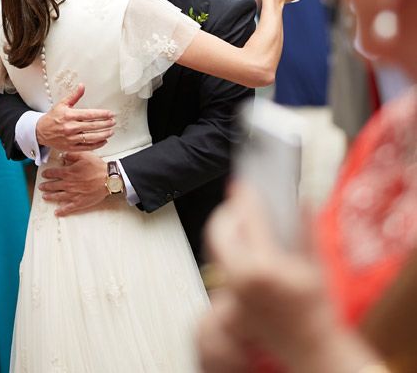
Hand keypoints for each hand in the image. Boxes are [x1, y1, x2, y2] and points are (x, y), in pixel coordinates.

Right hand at [36, 84, 114, 151]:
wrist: (40, 132)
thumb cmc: (52, 118)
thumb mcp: (62, 104)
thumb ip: (74, 96)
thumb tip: (82, 86)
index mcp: (69, 115)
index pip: (89, 115)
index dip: (102, 114)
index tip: (110, 114)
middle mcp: (71, 127)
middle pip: (92, 126)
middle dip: (105, 124)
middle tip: (113, 122)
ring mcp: (71, 139)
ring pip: (91, 137)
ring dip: (103, 134)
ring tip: (111, 131)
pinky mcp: (70, 147)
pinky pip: (86, 147)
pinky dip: (96, 145)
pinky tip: (103, 141)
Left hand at [40, 152, 108, 215]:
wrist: (108, 178)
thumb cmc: (98, 167)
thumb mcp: (84, 155)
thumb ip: (72, 155)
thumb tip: (63, 155)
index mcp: (69, 172)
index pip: (54, 173)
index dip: (48, 173)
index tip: (44, 174)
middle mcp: (69, 184)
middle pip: (54, 185)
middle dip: (46, 186)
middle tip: (41, 186)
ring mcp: (73, 194)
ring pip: (58, 196)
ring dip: (50, 196)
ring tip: (44, 197)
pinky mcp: (80, 202)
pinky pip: (68, 208)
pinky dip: (62, 211)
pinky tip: (57, 212)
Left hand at [203, 183, 334, 370]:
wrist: (311, 348)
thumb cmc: (317, 312)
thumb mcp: (316, 265)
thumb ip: (307, 230)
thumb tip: (303, 200)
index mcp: (264, 266)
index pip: (248, 219)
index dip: (245, 196)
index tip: (245, 184)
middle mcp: (242, 279)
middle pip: (218, 230)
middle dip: (227, 212)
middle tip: (240, 204)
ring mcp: (231, 291)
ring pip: (214, 247)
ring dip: (225, 229)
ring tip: (242, 223)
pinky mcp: (228, 301)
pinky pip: (220, 265)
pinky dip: (227, 251)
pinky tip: (243, 248)